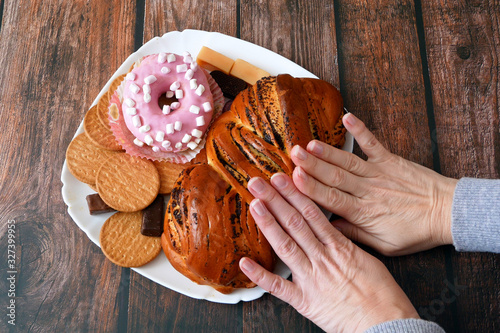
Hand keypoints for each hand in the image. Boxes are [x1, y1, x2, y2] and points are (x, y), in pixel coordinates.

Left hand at [240, 174, 418, 332]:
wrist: (387, 324)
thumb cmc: (382, 294)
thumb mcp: (367, 259)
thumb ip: (346, 243)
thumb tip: (332, 229)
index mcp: (339, 246)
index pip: (312, 213)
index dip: (295, 194)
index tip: (282, 178)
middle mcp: (322, 258)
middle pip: (295, 223)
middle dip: (275, 200)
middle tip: (258, 182)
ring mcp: (311, 279)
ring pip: (286, 246)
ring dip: (268, 224)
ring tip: (254, 205)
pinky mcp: (305, 301)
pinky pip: (279, 288)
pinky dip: (261, 275)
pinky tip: (244, 262)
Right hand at [290, 113, 457, 255]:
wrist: (447, 213)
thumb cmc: (416, 231)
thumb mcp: (385, 244)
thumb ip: (356, 234)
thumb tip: (330, 228)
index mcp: (364, 212)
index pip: (331, 199)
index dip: (311, 188)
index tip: (294, 178)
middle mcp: (368, 190)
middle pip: (335, 176)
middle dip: (311, 165)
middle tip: (293, 154)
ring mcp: (379, 173)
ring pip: (348, 161)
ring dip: (327, 151)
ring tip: (308, 143)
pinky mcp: (390, 160)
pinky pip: (373, 143)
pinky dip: (360, 130)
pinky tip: (347, 117)